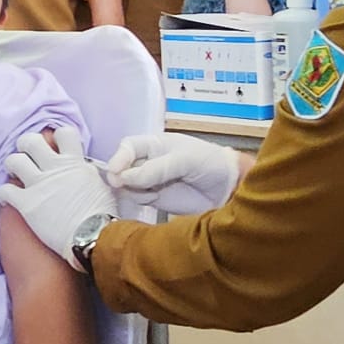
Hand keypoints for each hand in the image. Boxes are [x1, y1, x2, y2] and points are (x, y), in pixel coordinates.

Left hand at [0, 126, 118, 266]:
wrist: (90, 237)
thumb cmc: (101, 216)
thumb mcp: (100, 185)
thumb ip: (86, 173)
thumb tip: (82, 168)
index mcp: (74, 162)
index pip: (63, 133)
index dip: (57, 137)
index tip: (54, 146)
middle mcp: (54, 168)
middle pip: (31, 141)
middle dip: (26, 145)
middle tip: (28, 155)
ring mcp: (38, 184)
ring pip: (14, 161)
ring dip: (13, 165)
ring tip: (15, 173)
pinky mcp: (26, 203)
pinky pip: (4, 190)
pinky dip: (3, 193)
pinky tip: (7, 198)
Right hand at [105, 133, 242, 214]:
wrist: (228, 189)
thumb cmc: (210, 163)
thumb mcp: (185, 159)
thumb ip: (156, 168)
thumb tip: (125, 178)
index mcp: (155, 145)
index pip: (128, 147)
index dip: (119, 157)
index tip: (115, 170)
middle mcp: (149, 162)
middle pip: (123, 167)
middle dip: (120, 176)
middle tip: (122, 184)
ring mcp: (151, 181)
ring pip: (127, 185)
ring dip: (132, 189)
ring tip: (150, 191)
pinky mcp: (155, 199)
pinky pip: (137, 198)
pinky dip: (140, 199)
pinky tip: (154, 197)